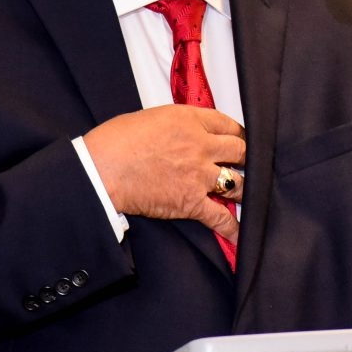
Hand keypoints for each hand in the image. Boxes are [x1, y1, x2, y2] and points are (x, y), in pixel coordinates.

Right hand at [83, 105, 244, 241]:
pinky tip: (240, 234)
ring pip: (238, 182)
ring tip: (248, 194)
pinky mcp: (191, 201)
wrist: (102, 168)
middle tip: (249, 164)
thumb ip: (176, 124)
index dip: (237, 133)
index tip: (240, 139)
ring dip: (244, 189)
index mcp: (189, 120)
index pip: (227, 123)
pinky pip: (220, 217)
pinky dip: (232, 228)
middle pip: (240, 150)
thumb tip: (183, 133)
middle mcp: (201, 145)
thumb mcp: (151, 117)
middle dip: (247, 157)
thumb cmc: (116, 140)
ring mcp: (199, 174)